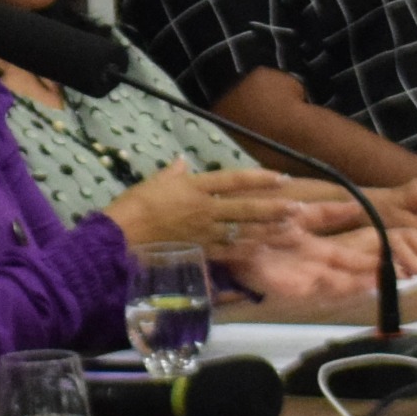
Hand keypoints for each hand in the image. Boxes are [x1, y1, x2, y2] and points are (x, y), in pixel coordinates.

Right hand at [102, 160, 293, 251]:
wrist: (118, 238)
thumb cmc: (132, 208)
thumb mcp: (152, 183)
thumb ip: (172, 174)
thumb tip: (184, 162)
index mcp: (194, 187)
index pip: (233, 180)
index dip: (258, 178)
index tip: (280, 177)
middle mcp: (204, 209)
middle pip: (246, 208)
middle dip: (274, 208)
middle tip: (298, 208)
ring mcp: (204, 233)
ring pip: (243, 231)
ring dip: (269, 230)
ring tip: (291, 229)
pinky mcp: (199, 253)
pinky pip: (228, 252)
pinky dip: (248, 251)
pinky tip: (264, 249)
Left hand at [218, 212, 381, 301]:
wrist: (229, 239)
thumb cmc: (259, 227)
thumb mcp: (296, 215)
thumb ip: (325, 213)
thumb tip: (354, 206)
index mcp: (315, 246)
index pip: (349, 251)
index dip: (372, 253)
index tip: (396, 252)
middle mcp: (315, 263)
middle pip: (350, 267)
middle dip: (375, 269)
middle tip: (405, 270)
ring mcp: (307, 275)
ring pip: (342, 279)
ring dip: (364, 280)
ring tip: (388, 279)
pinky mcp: (296, 285)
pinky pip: (323, 287)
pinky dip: (344, 287)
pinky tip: (362, 285)